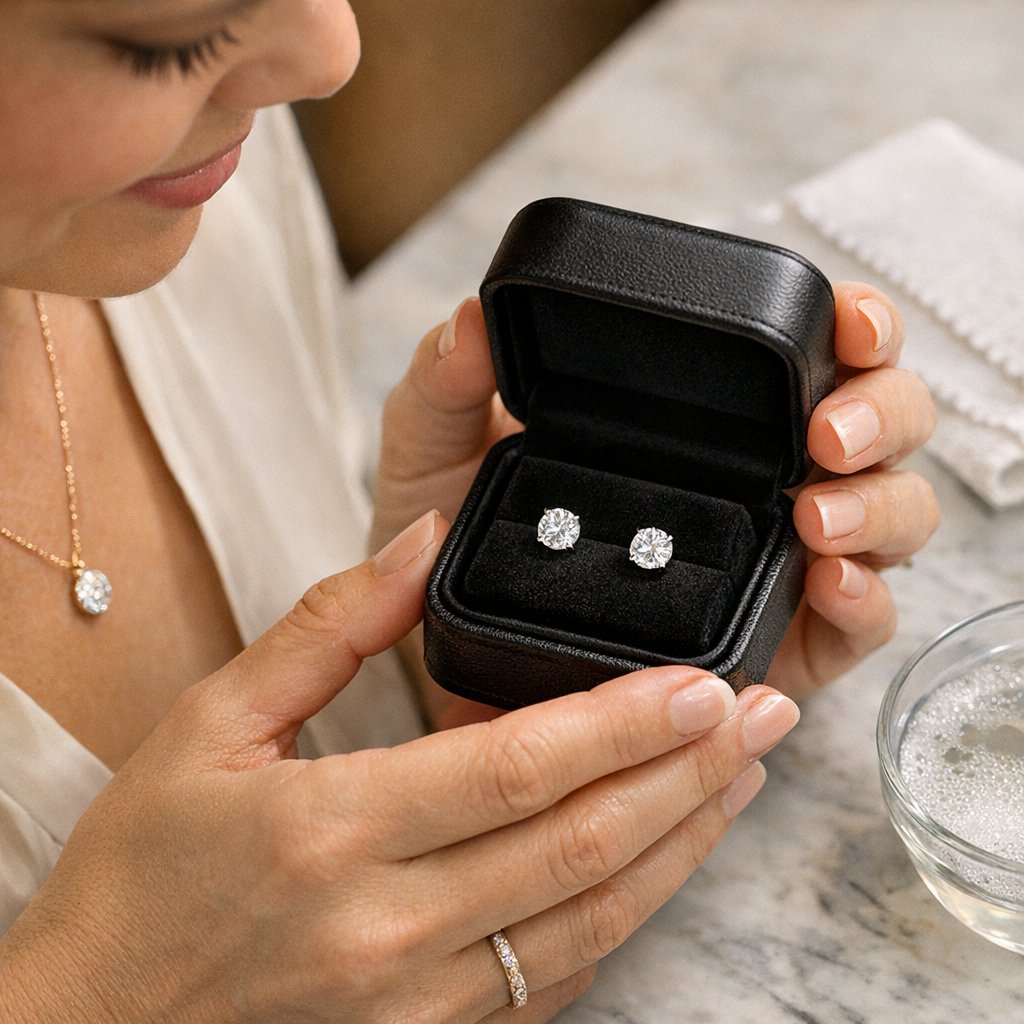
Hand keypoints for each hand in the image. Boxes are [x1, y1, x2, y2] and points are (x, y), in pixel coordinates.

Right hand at [0, 512, 798, 1022]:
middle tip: (764, 714)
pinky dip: (627, 908)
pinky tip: (667, 856)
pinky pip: (558, 969)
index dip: (625, 723)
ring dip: (682, 841)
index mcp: (334, 830)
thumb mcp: (212, 722)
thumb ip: (328, 626)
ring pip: (591, 916)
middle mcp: (391, 925)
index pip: (517, 769)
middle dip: (690, 774)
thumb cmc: (142, 872)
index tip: (703, 681)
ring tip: (745, 777)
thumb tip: (421, 543)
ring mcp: (421, 996)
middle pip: (582, 844)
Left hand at [374, 285, 938, 713]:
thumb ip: (447, 386)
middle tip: (824, 436)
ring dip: (877, 507)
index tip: (847, 326)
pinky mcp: (782, 637)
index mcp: (700, 413)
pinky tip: (829, 582)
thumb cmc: (454, 538)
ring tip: (816, 517)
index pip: (806, 350)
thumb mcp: (438, 453)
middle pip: (879, 423)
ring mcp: (777, 554)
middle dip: (881, 415)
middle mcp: (756, 474)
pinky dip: (865, 598)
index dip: (852, 324)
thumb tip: (468, 321)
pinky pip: (860, 619)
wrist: (444, 652)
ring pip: (890, 514)